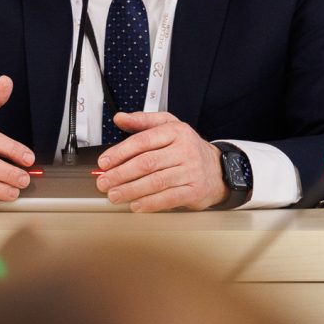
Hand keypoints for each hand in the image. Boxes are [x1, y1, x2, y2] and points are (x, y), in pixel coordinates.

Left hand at [95, 113, 224, 211]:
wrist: (218, 169)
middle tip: (104, 182)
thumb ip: (143, 121)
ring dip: (131, 190)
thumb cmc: (188, 149)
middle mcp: (185, 150)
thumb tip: (120, 118)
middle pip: (147, 163)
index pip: (143, 141)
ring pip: (155, 182)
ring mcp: (191, 171)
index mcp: (176, 132)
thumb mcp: (169, 127)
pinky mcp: (195, 190)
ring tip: (114, 195)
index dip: (120, 152)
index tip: (104, 162)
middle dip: (121, 174)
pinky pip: (169, 198)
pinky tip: (136, 205)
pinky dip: (150, 203)